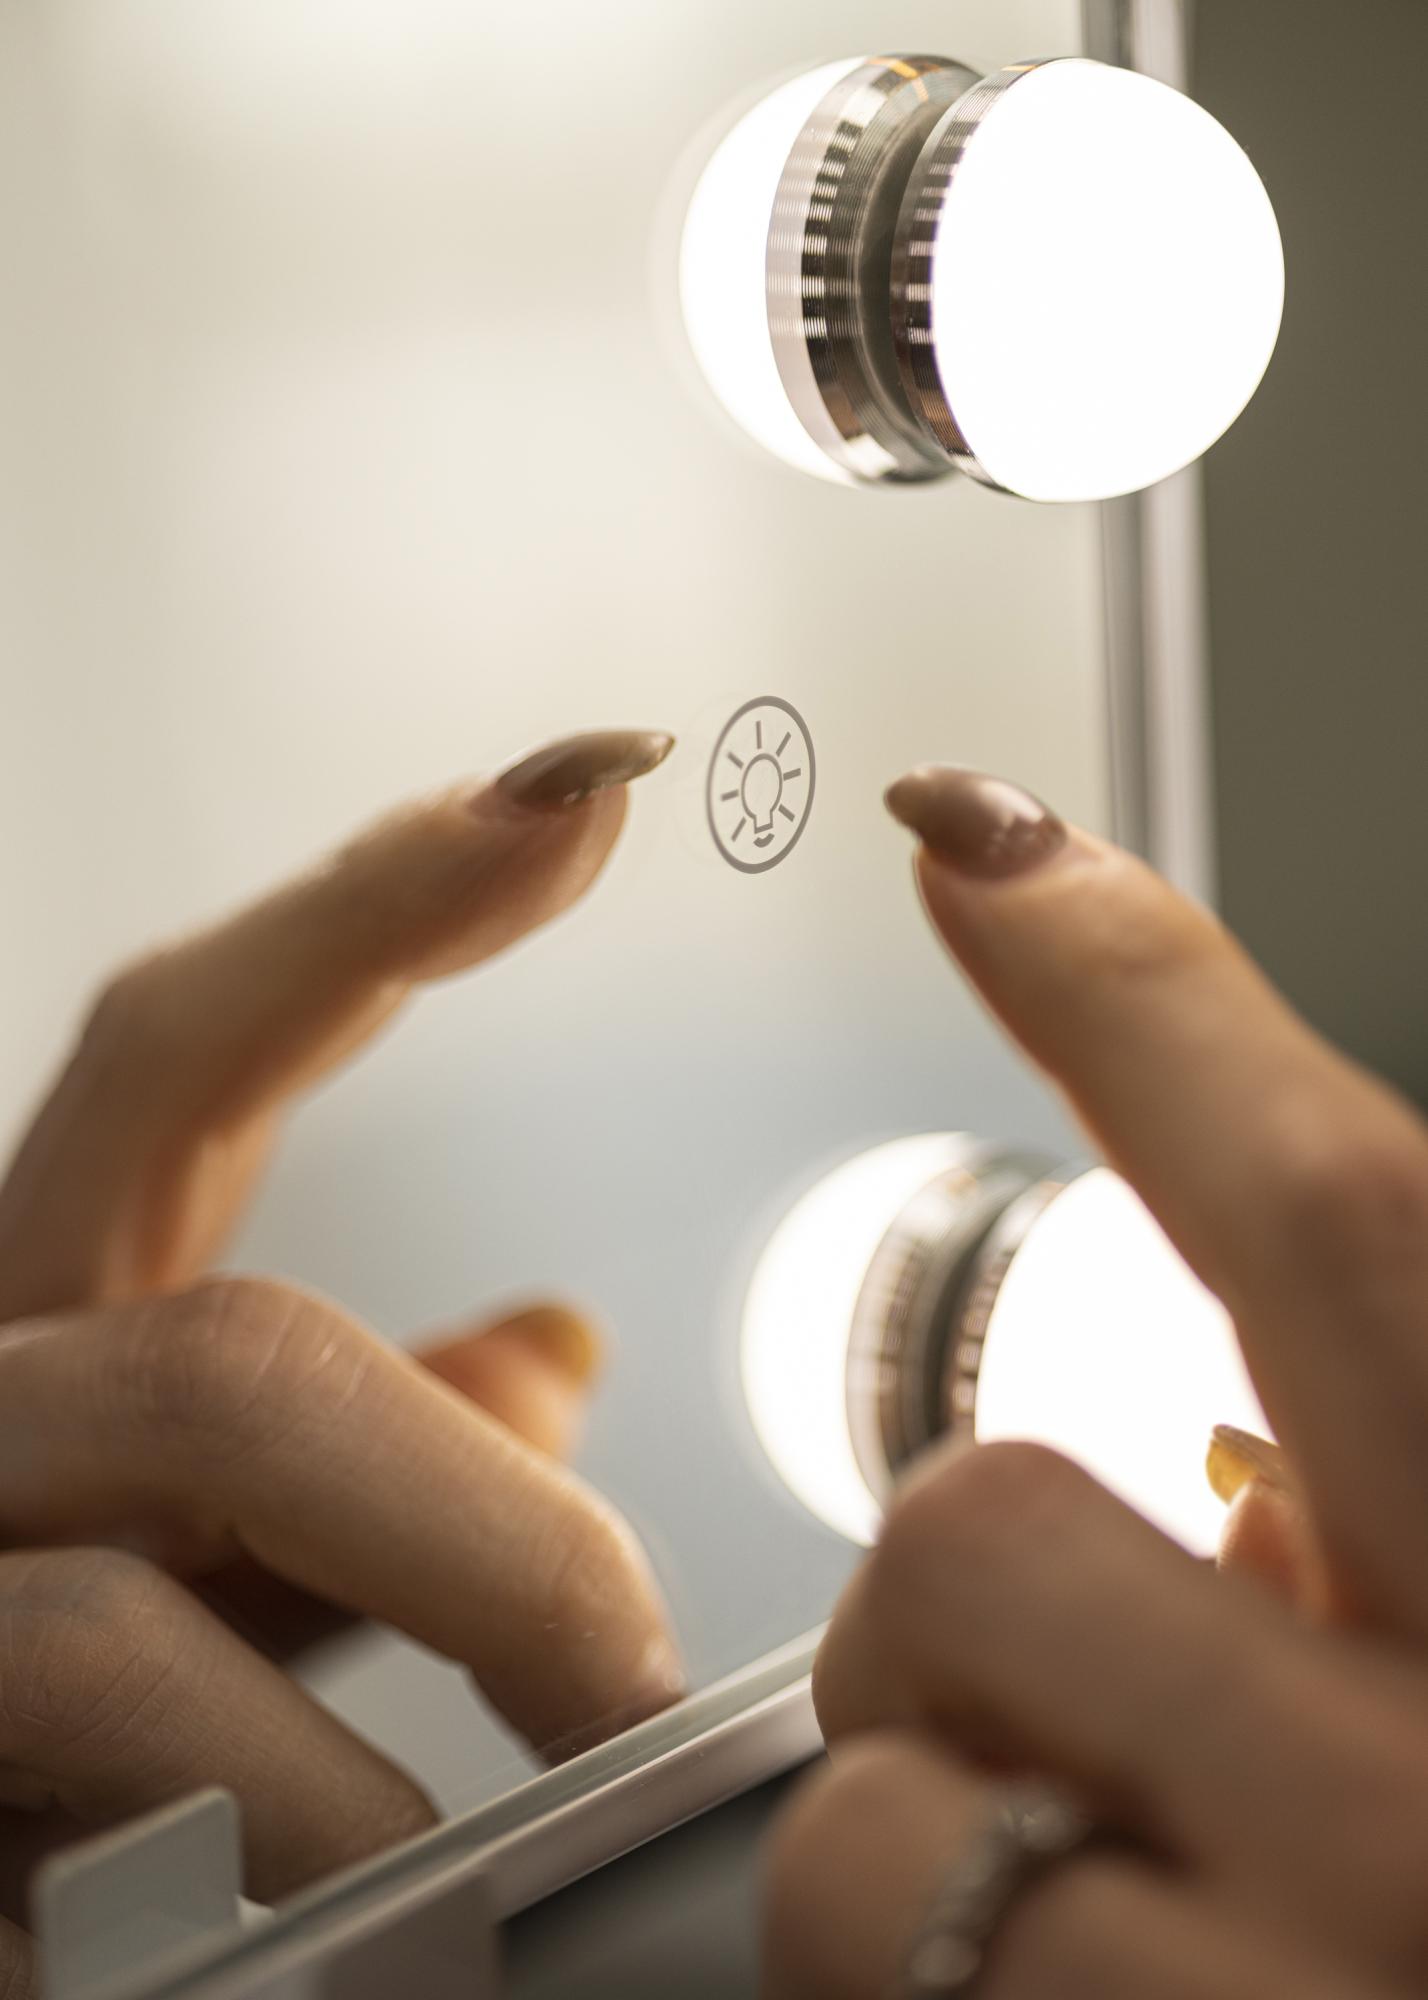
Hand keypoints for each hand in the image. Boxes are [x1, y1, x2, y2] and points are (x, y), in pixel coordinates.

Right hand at [0, 729, 682, 1993]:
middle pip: (232, 1367)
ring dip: (404, 1727)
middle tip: (629, 1655)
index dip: (377, 913)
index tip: (584, 797)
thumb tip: (553, 1350)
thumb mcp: (213, 1536)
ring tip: (546, 1808)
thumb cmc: (54, 1720)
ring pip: (152, 1610)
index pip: (185, 1054)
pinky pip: (115, 1782)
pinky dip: (298, 1842)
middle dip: (474, 1522)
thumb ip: (365, 1438)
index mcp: (51, 1313)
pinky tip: (394, 1907)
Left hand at [765, 767, 1427, 1998]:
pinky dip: (908, 1916)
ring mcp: (1339, 1964)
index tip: (979, 843)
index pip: (1346, 1215)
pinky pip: (871, 1900)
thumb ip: (1383, 1530)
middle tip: (1088, 1667)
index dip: (1140, 996)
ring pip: (914, 1711)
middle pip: (1016, 1498)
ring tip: (1111, 1883)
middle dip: (979, 1543)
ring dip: (954, 1767)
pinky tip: (1072, 1976)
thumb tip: (1227, 1463)